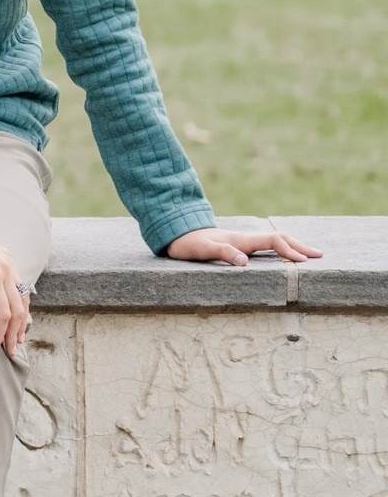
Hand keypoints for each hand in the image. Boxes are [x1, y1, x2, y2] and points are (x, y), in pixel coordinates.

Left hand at [0, 211, 30, 357]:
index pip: (3, 313)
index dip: (0, 334)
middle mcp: (6, 268)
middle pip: (17, 307)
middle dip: (14, 332)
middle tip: (10, 351)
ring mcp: (9, 262)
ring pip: (22, 296)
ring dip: (21, 319)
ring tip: (18, 338)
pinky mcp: (7, 258)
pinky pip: (19, 284)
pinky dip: (20, 302)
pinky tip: (17, 315)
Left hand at [165, 221, 320, 267]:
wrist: (177, 234)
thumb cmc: (188, 244)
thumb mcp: (203, 250)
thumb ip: (222, 254)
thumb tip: (244, 262)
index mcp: (241, 240)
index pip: (273, 241)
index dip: (289, 250)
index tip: (303, 262)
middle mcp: (246, 238)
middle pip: (279, 238)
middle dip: (300, 246)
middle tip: (320, 255)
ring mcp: (244, 241)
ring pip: (274, 241)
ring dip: (293, 247)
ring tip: (309, 256)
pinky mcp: (239, 246)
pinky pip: (266, 246)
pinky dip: (281, 249)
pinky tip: (285, 256)